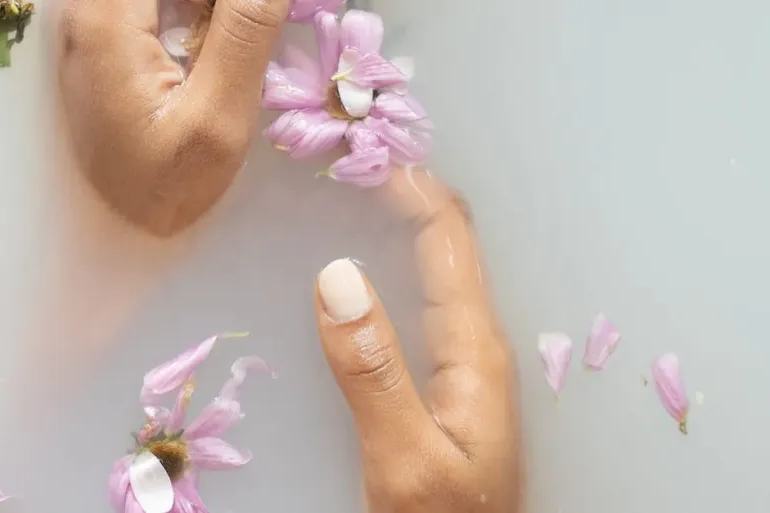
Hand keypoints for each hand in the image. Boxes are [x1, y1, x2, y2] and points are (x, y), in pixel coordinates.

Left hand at [58, 0, 289, 235]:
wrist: (120, 230)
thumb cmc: (167, 184)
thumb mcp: (218, 115)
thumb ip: (246, 29)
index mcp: (107, 18)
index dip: (230, 1)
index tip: (256, 15)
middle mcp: (86, 9)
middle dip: (218, 7)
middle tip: (249, 24)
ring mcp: (90, 23)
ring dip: (205, 12)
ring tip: (240, 29)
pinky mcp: (102, 39)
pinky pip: (151, 7)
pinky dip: (188, 14)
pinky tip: (212, 40)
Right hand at [313, 169, 521, 511]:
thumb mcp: (403, 458)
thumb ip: (371, 371)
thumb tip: (335, 275)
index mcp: (475, 350)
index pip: (448, 240)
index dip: (409, 188)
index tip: (360, 153)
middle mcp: (476, 342)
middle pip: (449, 242)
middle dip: (408, 192)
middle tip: (352, 159)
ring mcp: (463, 359)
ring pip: (437, 265)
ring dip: (401, 220)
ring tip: (354, 191)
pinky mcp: (445, 377)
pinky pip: (423, 296)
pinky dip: (395, 259)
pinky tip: (363, 261)